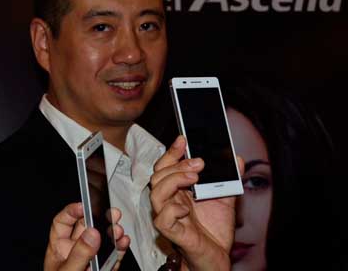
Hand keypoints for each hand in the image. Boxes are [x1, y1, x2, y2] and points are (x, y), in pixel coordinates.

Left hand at [44, 203, 129, 270]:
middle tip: (112, 213)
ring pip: (102, 240)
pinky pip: (112, 256)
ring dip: (113, 233)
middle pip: (87, 227)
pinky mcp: (101, 269)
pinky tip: (123, 244)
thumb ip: (79, 255)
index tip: (86, 205)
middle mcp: (74, 252)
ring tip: (119, 231)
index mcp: (59, 249)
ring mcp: (90, 260)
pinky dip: (119, 249)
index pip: (63, 222)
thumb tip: (92, 232)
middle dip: (101, 218)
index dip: (73, 211)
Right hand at [150, 136, 243, 270]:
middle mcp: (170, 199)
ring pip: (156, 193)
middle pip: (158, 175)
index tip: (183, 139)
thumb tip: (238, 160)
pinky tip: (187, 209)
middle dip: (177, 164)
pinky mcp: (172, 232)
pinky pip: (162, 219)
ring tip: (195, 178)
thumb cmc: (214, 227)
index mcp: (178, 188)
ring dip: (174, 180)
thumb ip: (229, 178)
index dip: (172, 151)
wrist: (217, 256)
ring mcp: (168, 215)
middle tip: (199, 163)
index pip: (166, 165)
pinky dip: (173, 210)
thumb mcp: (225, 197)